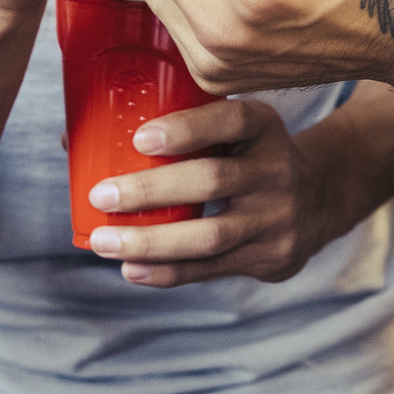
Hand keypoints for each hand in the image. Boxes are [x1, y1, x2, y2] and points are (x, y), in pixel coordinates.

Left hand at [83, 98, 334, 286]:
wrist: (320, 199)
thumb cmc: (247, 155)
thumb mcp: (232, 130)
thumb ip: (174, 131)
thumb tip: (73, 141)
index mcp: (264, 126)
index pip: (230, 121)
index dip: (187, 129)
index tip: (140, 139)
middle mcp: (277, 169)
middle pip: (213, 181)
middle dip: (152, 190)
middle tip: (102, 196)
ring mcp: (278, 217)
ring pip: (210, 235)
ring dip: (151, 241)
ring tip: (105, 241)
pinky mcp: (272, 257)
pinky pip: (213, 269)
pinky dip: (169, 272)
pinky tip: (133, 269)